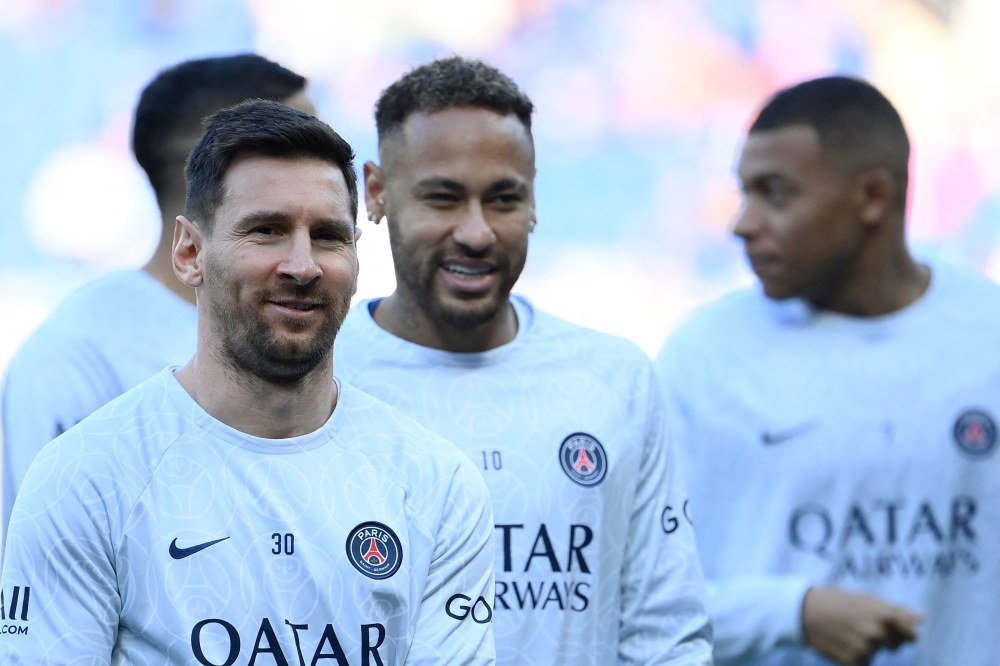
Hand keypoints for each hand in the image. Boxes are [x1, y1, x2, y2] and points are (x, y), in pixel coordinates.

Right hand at [801, 587, 921, 665]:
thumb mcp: (867, 599)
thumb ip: (896, 610)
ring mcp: (866, 649)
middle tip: (863, 626)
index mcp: (885, 615)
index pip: (910, 635)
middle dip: (885, 638)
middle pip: (896, 645)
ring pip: (877, 653)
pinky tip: (842, 643)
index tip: (894, 629)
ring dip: (867, 646)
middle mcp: (879, 633)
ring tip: (848, 632)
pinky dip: (855, 656)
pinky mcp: (854, 662)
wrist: (806, 611)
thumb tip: (922, 617)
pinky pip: (863, 662)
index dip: (903, 632)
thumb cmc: (838, 601)